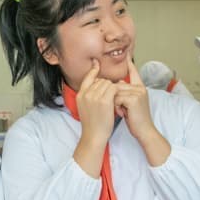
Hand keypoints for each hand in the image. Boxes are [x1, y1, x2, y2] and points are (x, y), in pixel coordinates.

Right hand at [72, 60, 116, 175]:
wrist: (93, 137)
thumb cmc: (92, 125)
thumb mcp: (86, 108)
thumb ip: (89, 96)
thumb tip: (98, 87)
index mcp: (80, 95)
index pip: (88, 78)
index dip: (93, 70)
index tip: (97, 63)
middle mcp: (86, 93)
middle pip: (101, 80)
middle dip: (109, 86)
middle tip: (112, 99)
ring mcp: (94, 96)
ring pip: (108, 83)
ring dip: (114, 90)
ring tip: (115, 103)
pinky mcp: (104, 100)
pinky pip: (114, 88)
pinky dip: (118, 93)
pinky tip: (118, 102)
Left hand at [116, 62, 170, 164]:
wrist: (144, 131)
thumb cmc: (136, 119)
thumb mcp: (131, 104)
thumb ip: (126, 92)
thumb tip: (118, 83)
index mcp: (140, 88)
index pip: (134, 73)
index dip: (130, 65)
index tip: (128, 54)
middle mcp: (140, 88)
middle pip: (118, 85)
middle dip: (115, 98)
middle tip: (122, 110)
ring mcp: (138, 92)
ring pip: (115, 92)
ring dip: (115, 103)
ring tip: (123, 112)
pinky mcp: (133, 99)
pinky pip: (116, 98)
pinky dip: (116, 106)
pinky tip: (123, 113)